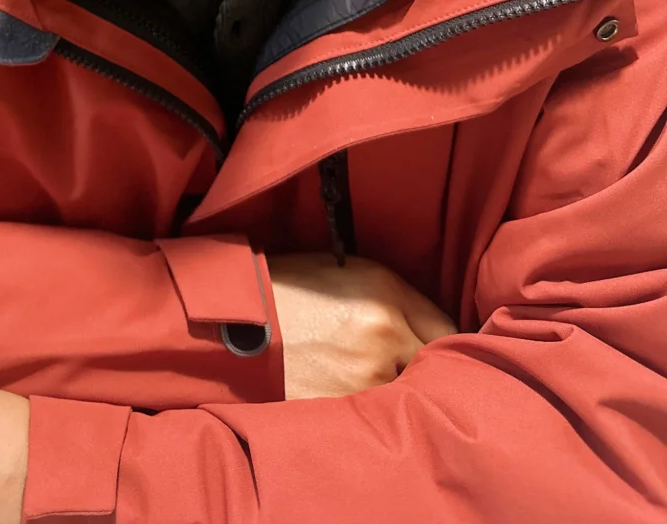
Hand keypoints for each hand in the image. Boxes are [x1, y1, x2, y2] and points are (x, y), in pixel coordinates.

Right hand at [267, 252, 457, 399]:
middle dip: (415, 363)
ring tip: (359, 372)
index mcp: (385, 295)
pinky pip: (371, 412)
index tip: (434, 345)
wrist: (237, 317)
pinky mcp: (341, 407)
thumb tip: (438, 331)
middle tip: (393, 360)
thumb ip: (399, 299)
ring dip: (390, 387)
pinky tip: (342, 387)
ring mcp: (362, 378)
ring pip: (400, 392)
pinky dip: (365, 406)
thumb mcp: (350, 272)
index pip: (445, 329)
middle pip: (427, 366)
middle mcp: (383, 337)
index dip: (441, 339)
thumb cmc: (294, 287)